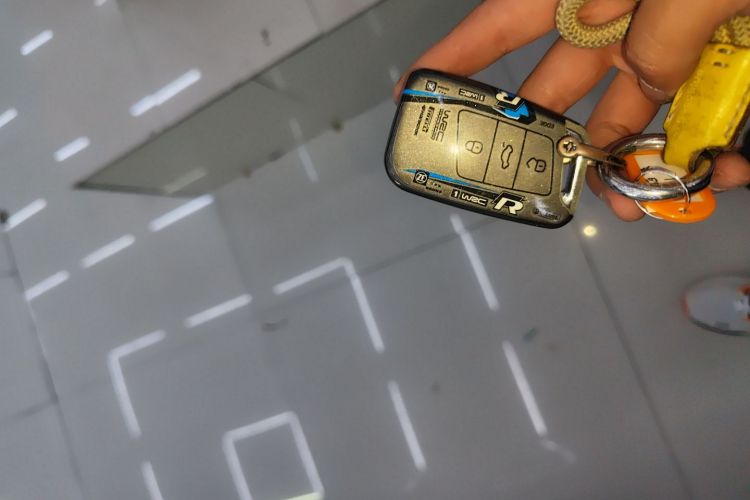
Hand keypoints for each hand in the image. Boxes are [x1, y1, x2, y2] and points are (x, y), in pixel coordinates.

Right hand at [394, 0, 749, 220]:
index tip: (413, 95)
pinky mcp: (726, 58)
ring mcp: (675, 35)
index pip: (503, 22)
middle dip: (549, 138)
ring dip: (633, 160)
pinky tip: (723, 173)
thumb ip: (656, 35)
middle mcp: (624, 11)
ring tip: (635, 203)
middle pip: (562, 84)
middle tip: (532, 182)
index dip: (455, 60)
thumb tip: (645, 88)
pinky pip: (705, 112)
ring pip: (636, 108)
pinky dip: (712, 150)